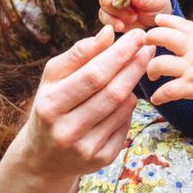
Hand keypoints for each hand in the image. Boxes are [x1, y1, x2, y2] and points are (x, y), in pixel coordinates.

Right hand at [20, 25, 153, 176]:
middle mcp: (67, 131)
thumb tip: (108, 33)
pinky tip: (124, 97)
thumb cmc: (51, 105)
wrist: (44, 156)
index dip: (119, 54)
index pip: (94, 75)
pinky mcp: (101, 160)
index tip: (137, 35)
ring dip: (132, 85)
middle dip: (134, 66)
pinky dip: (129, 107)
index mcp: (51, 105)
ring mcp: (86, 149)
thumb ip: (79, 54)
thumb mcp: (54, 78)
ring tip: (134, 69)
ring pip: (122, 108)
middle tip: (148, 47)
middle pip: (112, 93)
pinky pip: (125, 125)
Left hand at [144, 13, 192, 108]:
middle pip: (165, 37)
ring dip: (151, 69)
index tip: (158, 20)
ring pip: (160, 64)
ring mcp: (191, 69)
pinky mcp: (192, 87)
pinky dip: (159, 96)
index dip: (167, 20)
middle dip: (151, 38)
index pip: (181, 24)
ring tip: (152, 75)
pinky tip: (156, 99)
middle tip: (145, 43)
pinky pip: (168, 91)